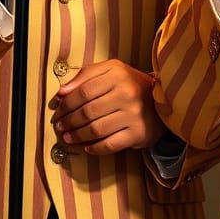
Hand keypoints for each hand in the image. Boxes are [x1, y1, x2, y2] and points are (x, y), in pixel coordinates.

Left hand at [49, 59, 165, 154]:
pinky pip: (109, 145)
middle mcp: (127, 93)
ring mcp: (133, 115)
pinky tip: (86, 147)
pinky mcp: (138, 133)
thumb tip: (61, 93)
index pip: (83, 91)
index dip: (66, 103)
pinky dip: (94, 148)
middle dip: (68, 121)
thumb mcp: (111, 70)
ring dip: (77, 136)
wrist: (163, 99)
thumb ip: (86, 76)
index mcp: (117, 74)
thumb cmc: (130, 84)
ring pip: (96, 130)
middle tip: (59, 126)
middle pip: (87, 112)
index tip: (56, 111)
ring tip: (68, 137)